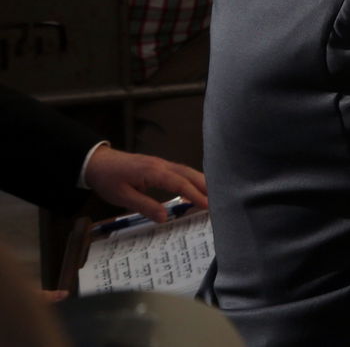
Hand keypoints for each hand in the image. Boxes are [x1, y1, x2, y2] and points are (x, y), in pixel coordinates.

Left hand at [83, 145, 207, 223]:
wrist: (98, 162)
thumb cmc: (108, 180)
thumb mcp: (122, 197)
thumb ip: (145, 206)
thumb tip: (165, 217)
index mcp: (153, 172)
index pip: (179, 183)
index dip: (195, 194)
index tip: (208, 205)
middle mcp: (161, 165)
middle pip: (189, 174)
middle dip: (206, 186)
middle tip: (220, 200)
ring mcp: (161, 163)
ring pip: (187, 171)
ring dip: (201, 181)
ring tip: (214, 194)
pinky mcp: (160, 165)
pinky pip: (181, 171)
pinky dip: (192, 179)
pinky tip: (197, 187)